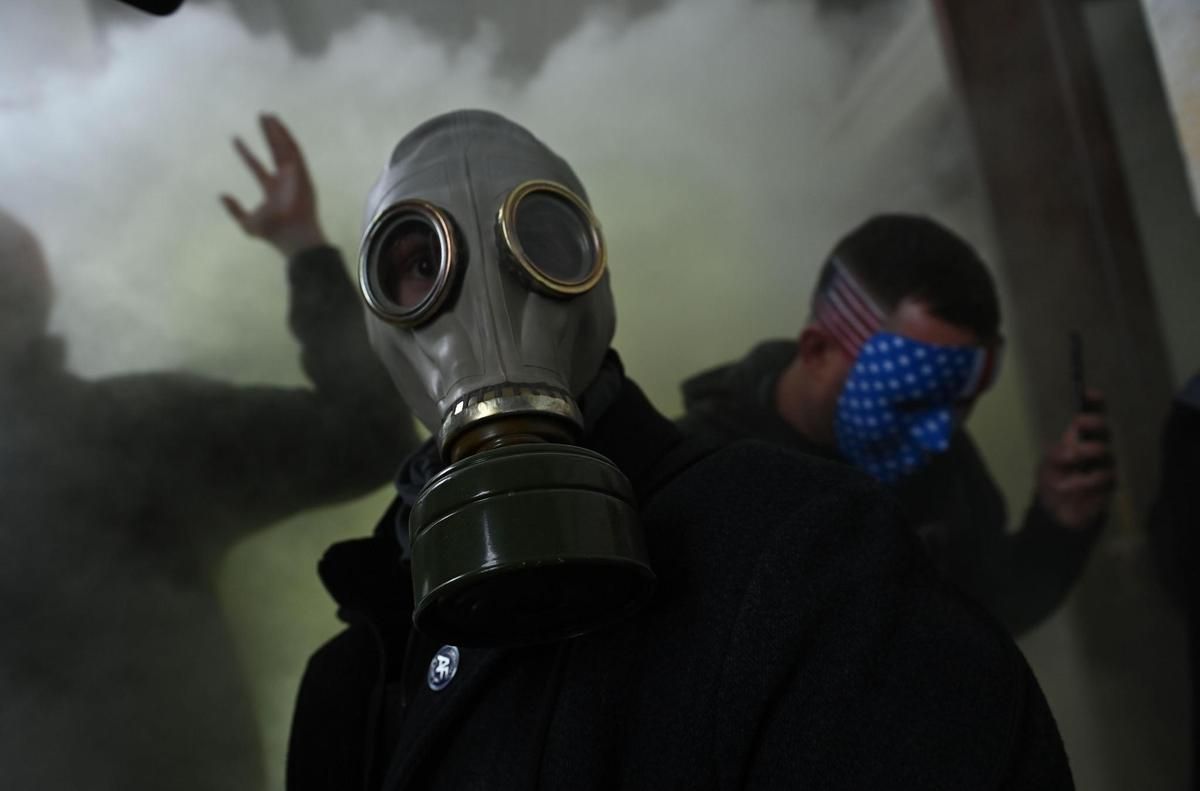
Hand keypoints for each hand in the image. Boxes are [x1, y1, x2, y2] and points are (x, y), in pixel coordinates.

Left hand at [220, 114, 326, 257]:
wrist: (292, 235)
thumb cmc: (273, 232)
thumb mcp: (246, 223)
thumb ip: (234, 209)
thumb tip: (222, 196)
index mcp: (272, 190)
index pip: (256, 166)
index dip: (245, 153)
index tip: (234, 138)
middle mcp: (284, 180)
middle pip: (274, 152)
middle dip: (267, 135)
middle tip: (260, 118)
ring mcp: (294, 176)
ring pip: (284, 148)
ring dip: (277, 132)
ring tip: (267, 115)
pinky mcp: (302, 172)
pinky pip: (294, 150)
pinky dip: (286, 137)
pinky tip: (278, 125)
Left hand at [1036, 390, 1116, 529]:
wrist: (1057, 514)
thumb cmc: (1052, 484)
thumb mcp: (1047, 467)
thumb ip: (1057, 455)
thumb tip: (1072, 450)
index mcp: (1075, 439)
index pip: (1089, 416)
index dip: (1093, 403)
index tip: (1090, 393)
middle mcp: (1092, 448)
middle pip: (1102, 428)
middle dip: (1093, 422)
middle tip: (1080, 423)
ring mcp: (1102, 465)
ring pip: (1104, 452)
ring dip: (1086, 455)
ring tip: (1072, 464)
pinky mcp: (1108, 483)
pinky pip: (1105, 476)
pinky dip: (1089, 480)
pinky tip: (1078, 486)